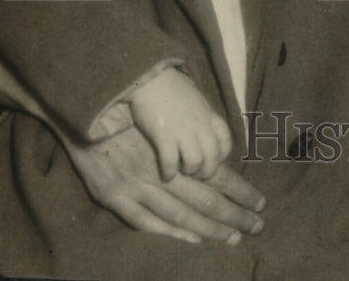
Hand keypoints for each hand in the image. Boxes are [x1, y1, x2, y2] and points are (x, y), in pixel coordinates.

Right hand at [63, 125, 264, 244]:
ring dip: (209, 229)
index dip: (240, 190)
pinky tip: (192, 240)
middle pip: (206, 198)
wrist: (88, 107)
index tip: (260, 203)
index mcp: (179, 147)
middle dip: (234, 214)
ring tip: (233, 238)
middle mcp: (163, 168)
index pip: (218, 174)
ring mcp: (139, 185)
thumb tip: (219, 156)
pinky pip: (147, 221)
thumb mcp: (167, 118)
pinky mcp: (115, 195)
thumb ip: (190, 139)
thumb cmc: (133, 110)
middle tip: (257, 226)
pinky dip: (172, 233)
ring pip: (182, 213)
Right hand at [129, 67, 231, 179]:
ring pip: (195, 162)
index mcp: (210, 116)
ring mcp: (183, 130)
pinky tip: (166, 174)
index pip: (226, 141)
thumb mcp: (197, 101)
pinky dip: (170, 172)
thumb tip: (203, 130)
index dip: (222, 156)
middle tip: (196, 175)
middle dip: (207, 171)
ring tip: (181, 171)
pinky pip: (171, 161)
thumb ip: (202, 117)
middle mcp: (201, 125)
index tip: (213, 161)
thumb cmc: (173, 89)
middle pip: (213, 156)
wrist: (153, 79)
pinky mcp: (164, 134)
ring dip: (189, 171)